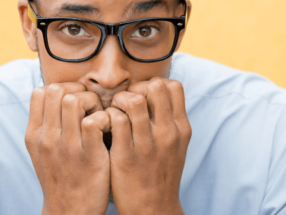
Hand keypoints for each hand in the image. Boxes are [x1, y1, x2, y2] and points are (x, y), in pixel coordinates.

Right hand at [25, 83, 110, 214]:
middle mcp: (47, 138)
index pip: (40, 91)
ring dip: (92, 102)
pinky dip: (106, 118)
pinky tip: (110, 129)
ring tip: (100, 116)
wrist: (70, 212)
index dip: (62, 89)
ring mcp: (67, 148)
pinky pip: (94, 121)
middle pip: (56, 90)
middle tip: (90, 107)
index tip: (75, 101)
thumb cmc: (61, 177)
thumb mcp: (42, 151)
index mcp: (34, 134)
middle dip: (78, 91)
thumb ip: (46, 124)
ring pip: (74, 101)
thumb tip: (57, 96)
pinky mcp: (90, 157)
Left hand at [107, 77, 191, 214]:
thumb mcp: (175, 145)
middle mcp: (167, 133)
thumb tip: (157, 91)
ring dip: (119, 100)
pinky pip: (115, 120)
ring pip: (134, 100)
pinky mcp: (125, 156)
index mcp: (181, 128)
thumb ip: (169, 119)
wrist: (153, 209)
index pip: (174, 86)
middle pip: (156, 86)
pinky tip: (105, 126)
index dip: (154, 84)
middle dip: (137, 87)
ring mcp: (147, 145)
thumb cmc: (160, 173)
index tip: (142, 96)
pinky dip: (107, 117)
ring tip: (114, 112)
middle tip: (125, 101)